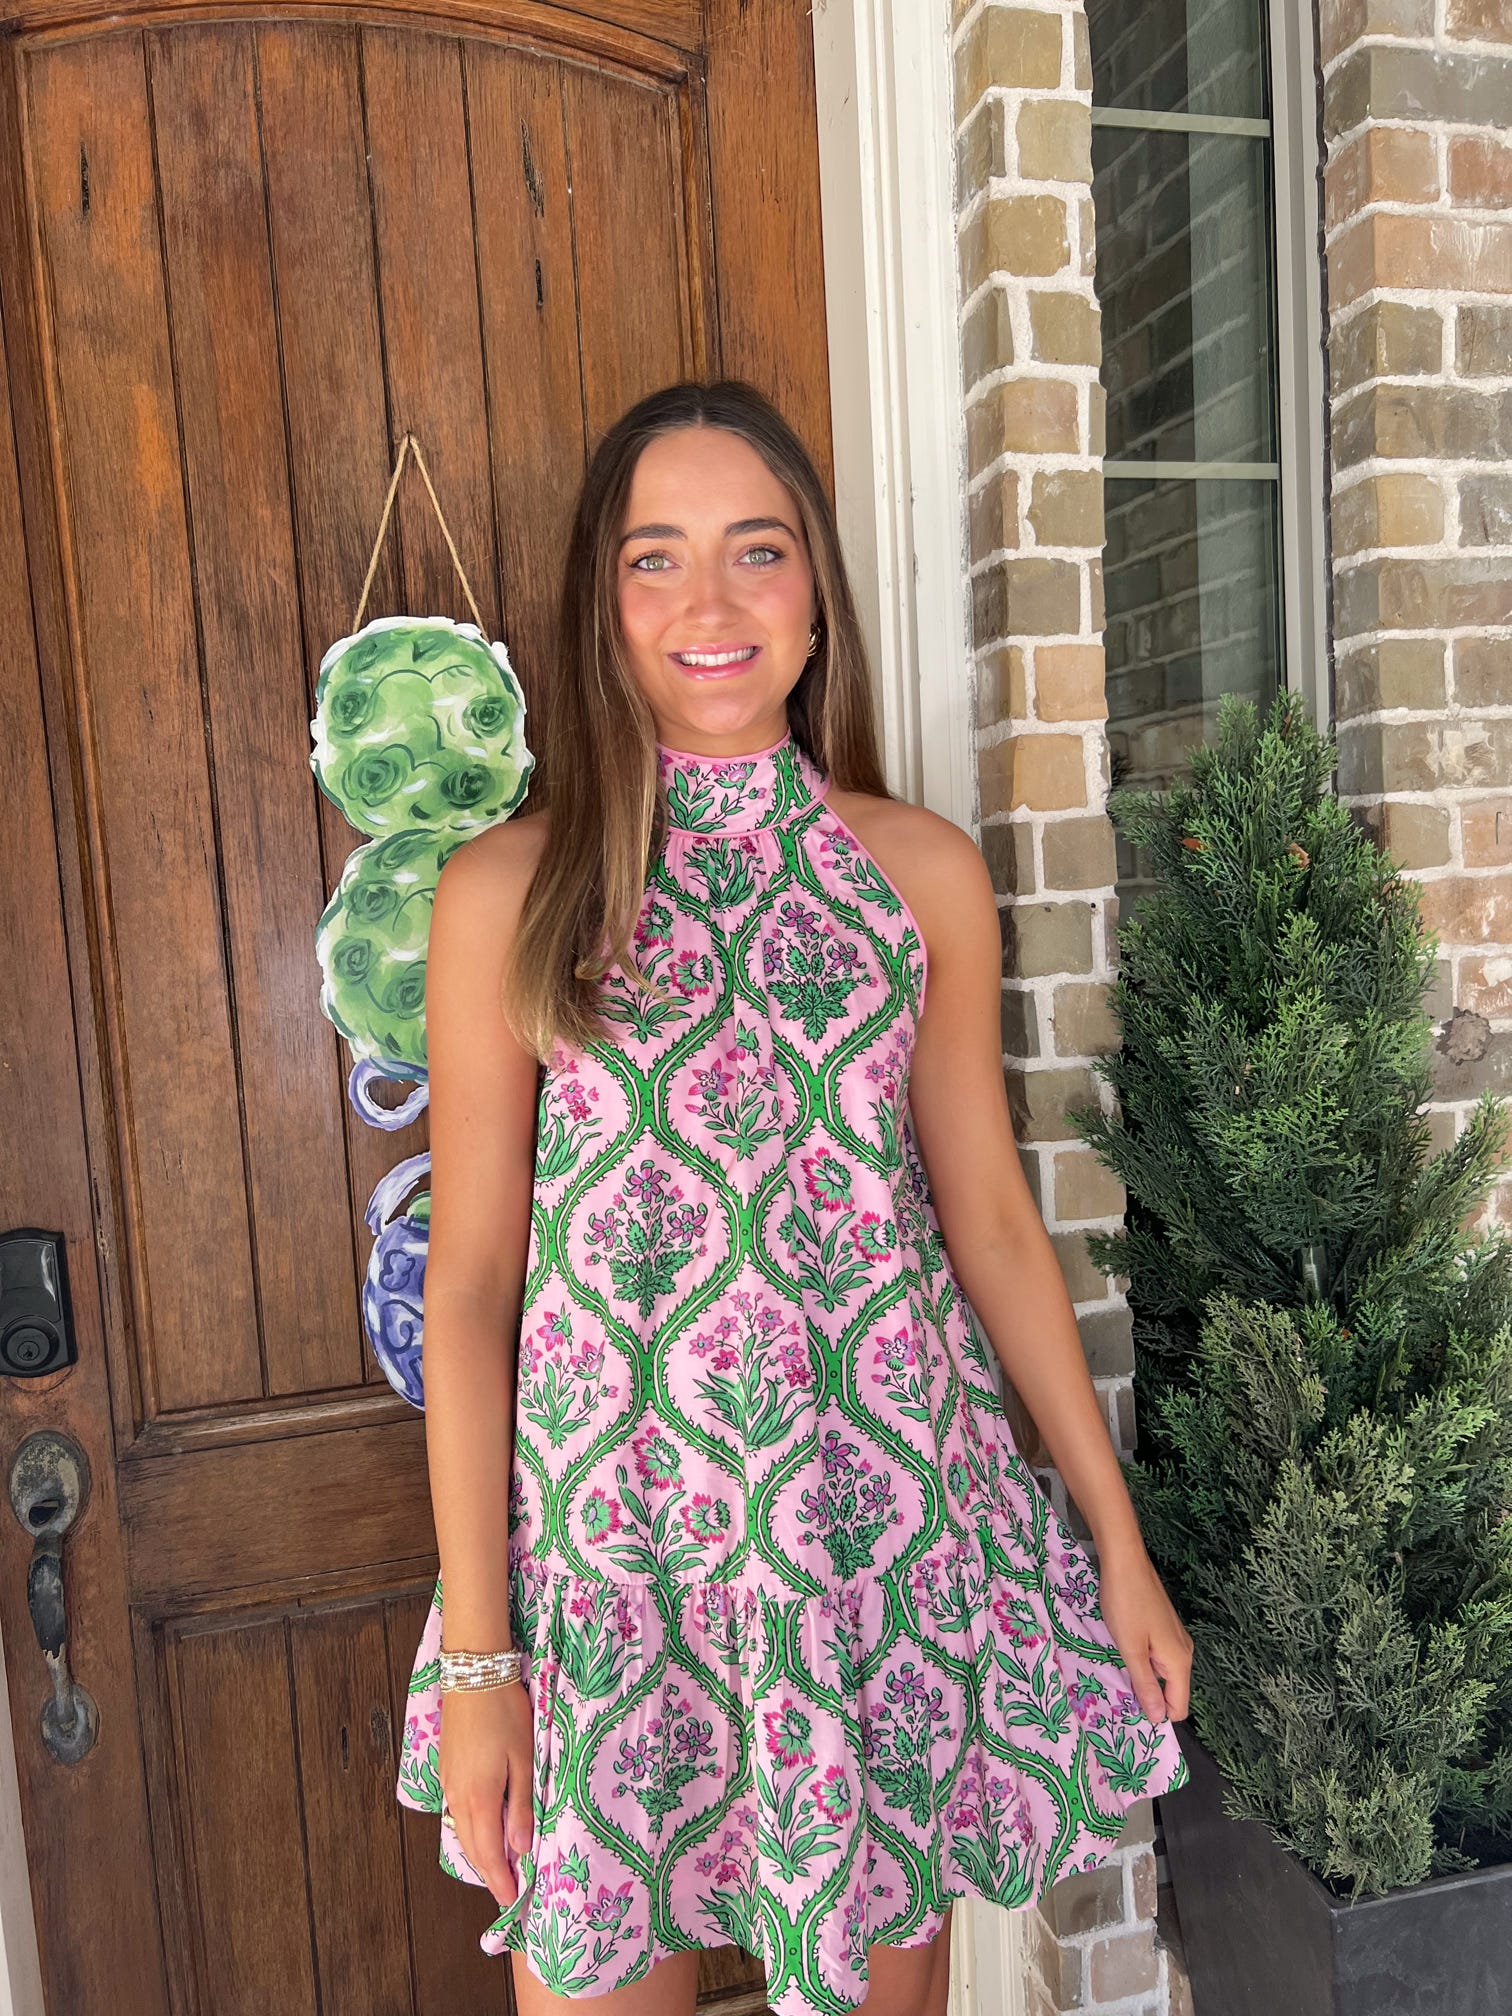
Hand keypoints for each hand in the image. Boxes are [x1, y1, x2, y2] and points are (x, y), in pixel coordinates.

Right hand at [438, 1681, 535, 1906]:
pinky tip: (484, 1830)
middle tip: (508, 1892)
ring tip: (500, 1867)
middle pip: (473, 1848)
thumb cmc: (505, 1714)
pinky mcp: (447, 1772)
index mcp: (480, 1799)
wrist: (473, 1675)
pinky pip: (458, 1814)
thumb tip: (521, 1850)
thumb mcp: (523, 1760)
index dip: (500, 1881)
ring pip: (463, 1832)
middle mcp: (458, 1798)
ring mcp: (448, 1785)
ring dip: (480, 1853)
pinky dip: (471, 1831)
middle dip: (490, 1873)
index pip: (489, 1854)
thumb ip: (521, 1807)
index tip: (512, 1900)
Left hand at [1093, 1539, 1192, 1724]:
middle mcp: (1184, 1652)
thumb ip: (1145, 1685)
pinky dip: (1142, 1659)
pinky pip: (1157, 1655)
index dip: (1157, 1714)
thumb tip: (1159, 1720)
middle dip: (1148, 1696)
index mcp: (1179, 1662)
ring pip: (1163, 1673)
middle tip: (1119, 1688)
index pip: (1179, 1707)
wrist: (1126, 1560)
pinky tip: (1123, 1647)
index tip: (1130, 1710)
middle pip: (1172, 1691)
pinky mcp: (1164, 1626)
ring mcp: (1175, 1637)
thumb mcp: (1131, 1649)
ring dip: (1142, 1676)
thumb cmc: (1126, 1604)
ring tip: (1117, 1667)